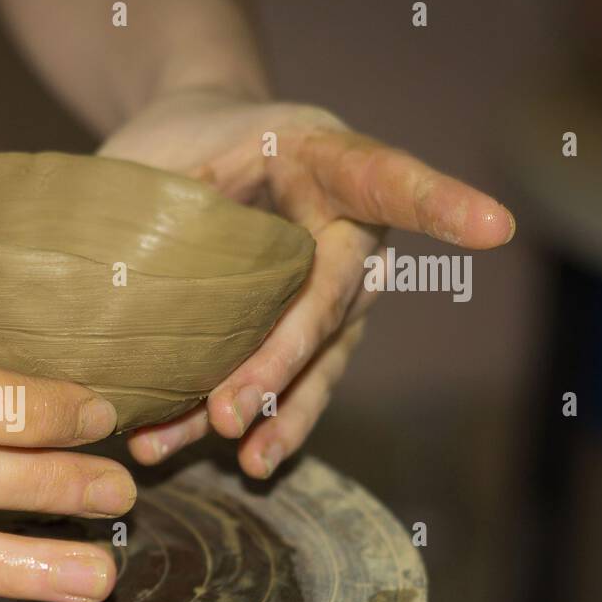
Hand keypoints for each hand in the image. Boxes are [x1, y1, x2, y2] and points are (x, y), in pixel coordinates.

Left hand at [100, 88, 515, 476]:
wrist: (193, 152)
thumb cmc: (182, 142)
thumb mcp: (164, 150)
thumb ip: (162, 199)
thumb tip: (110, 282)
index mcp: (322, 159)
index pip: (384, 178)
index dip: (437, 202)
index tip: (491, 227)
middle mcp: (346, 229)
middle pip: (329, 300)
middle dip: (280, 364)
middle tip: (231, 412)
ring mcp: (333, 288)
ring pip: (317, 358)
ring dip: (278, 412)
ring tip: (246, 456)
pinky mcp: (306, 334)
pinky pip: (290, 383)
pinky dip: (261, 423)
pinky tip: (232, 460)